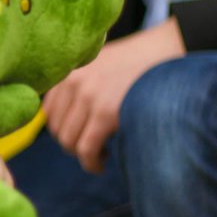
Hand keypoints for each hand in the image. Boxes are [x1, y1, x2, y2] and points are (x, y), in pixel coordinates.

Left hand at [43, 17, 185, 172]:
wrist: (168, 52)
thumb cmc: (138, 62)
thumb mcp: (100, 66)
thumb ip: (80, 86)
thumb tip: (66, 117)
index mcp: (69, 73)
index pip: (48, 112)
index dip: (62, 129)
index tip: (78, 136)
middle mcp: (73, 84)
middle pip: (57, 129)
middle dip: (72, 145)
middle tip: (92, 149)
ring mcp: (88, 97)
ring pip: (69, 142)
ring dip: (82, 156)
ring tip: (100, 155)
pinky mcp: (106, 113)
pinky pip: (86, 149)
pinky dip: (91, 163)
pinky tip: (101, 164)